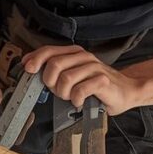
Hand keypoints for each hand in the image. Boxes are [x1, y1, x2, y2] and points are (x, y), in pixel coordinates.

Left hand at [22, 45, 140, 114]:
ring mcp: (94, 68)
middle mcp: (84, 57)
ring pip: (66, 79)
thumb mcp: (74, 75)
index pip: (49, 51)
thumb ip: (56, 70)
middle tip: (57, 91)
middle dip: (50, 82)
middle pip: (54, 64)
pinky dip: (76, 100)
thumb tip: (30, 67)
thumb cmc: (96, 85)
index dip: (35, 59)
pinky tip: (80, 102)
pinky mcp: (103, 81)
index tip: (27, 69)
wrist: (125, 91)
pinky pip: (80, 90)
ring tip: (71, 97)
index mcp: (75, 53)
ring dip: (64, 93)